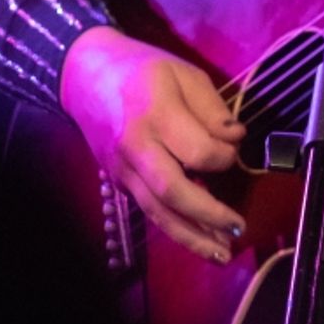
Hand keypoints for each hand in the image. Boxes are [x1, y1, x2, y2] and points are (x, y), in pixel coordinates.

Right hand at [60, 25, 245, 262]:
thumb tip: (235, 140)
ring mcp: (123, 168)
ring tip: (222, 254)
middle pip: (173, 191)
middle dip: (209, 215)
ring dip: (192, 237)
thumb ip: (212, 108)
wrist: (84, 75)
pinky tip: (200, 242)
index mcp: (156, 112)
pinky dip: (176, 230)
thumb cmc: (142, 69)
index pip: (198, 151)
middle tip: (239, 228)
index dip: (225, 156)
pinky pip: (149, 210)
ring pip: (158, 212)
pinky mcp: (119, 182)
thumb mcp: (185, 73)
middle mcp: (136, 146)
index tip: (235, 148)